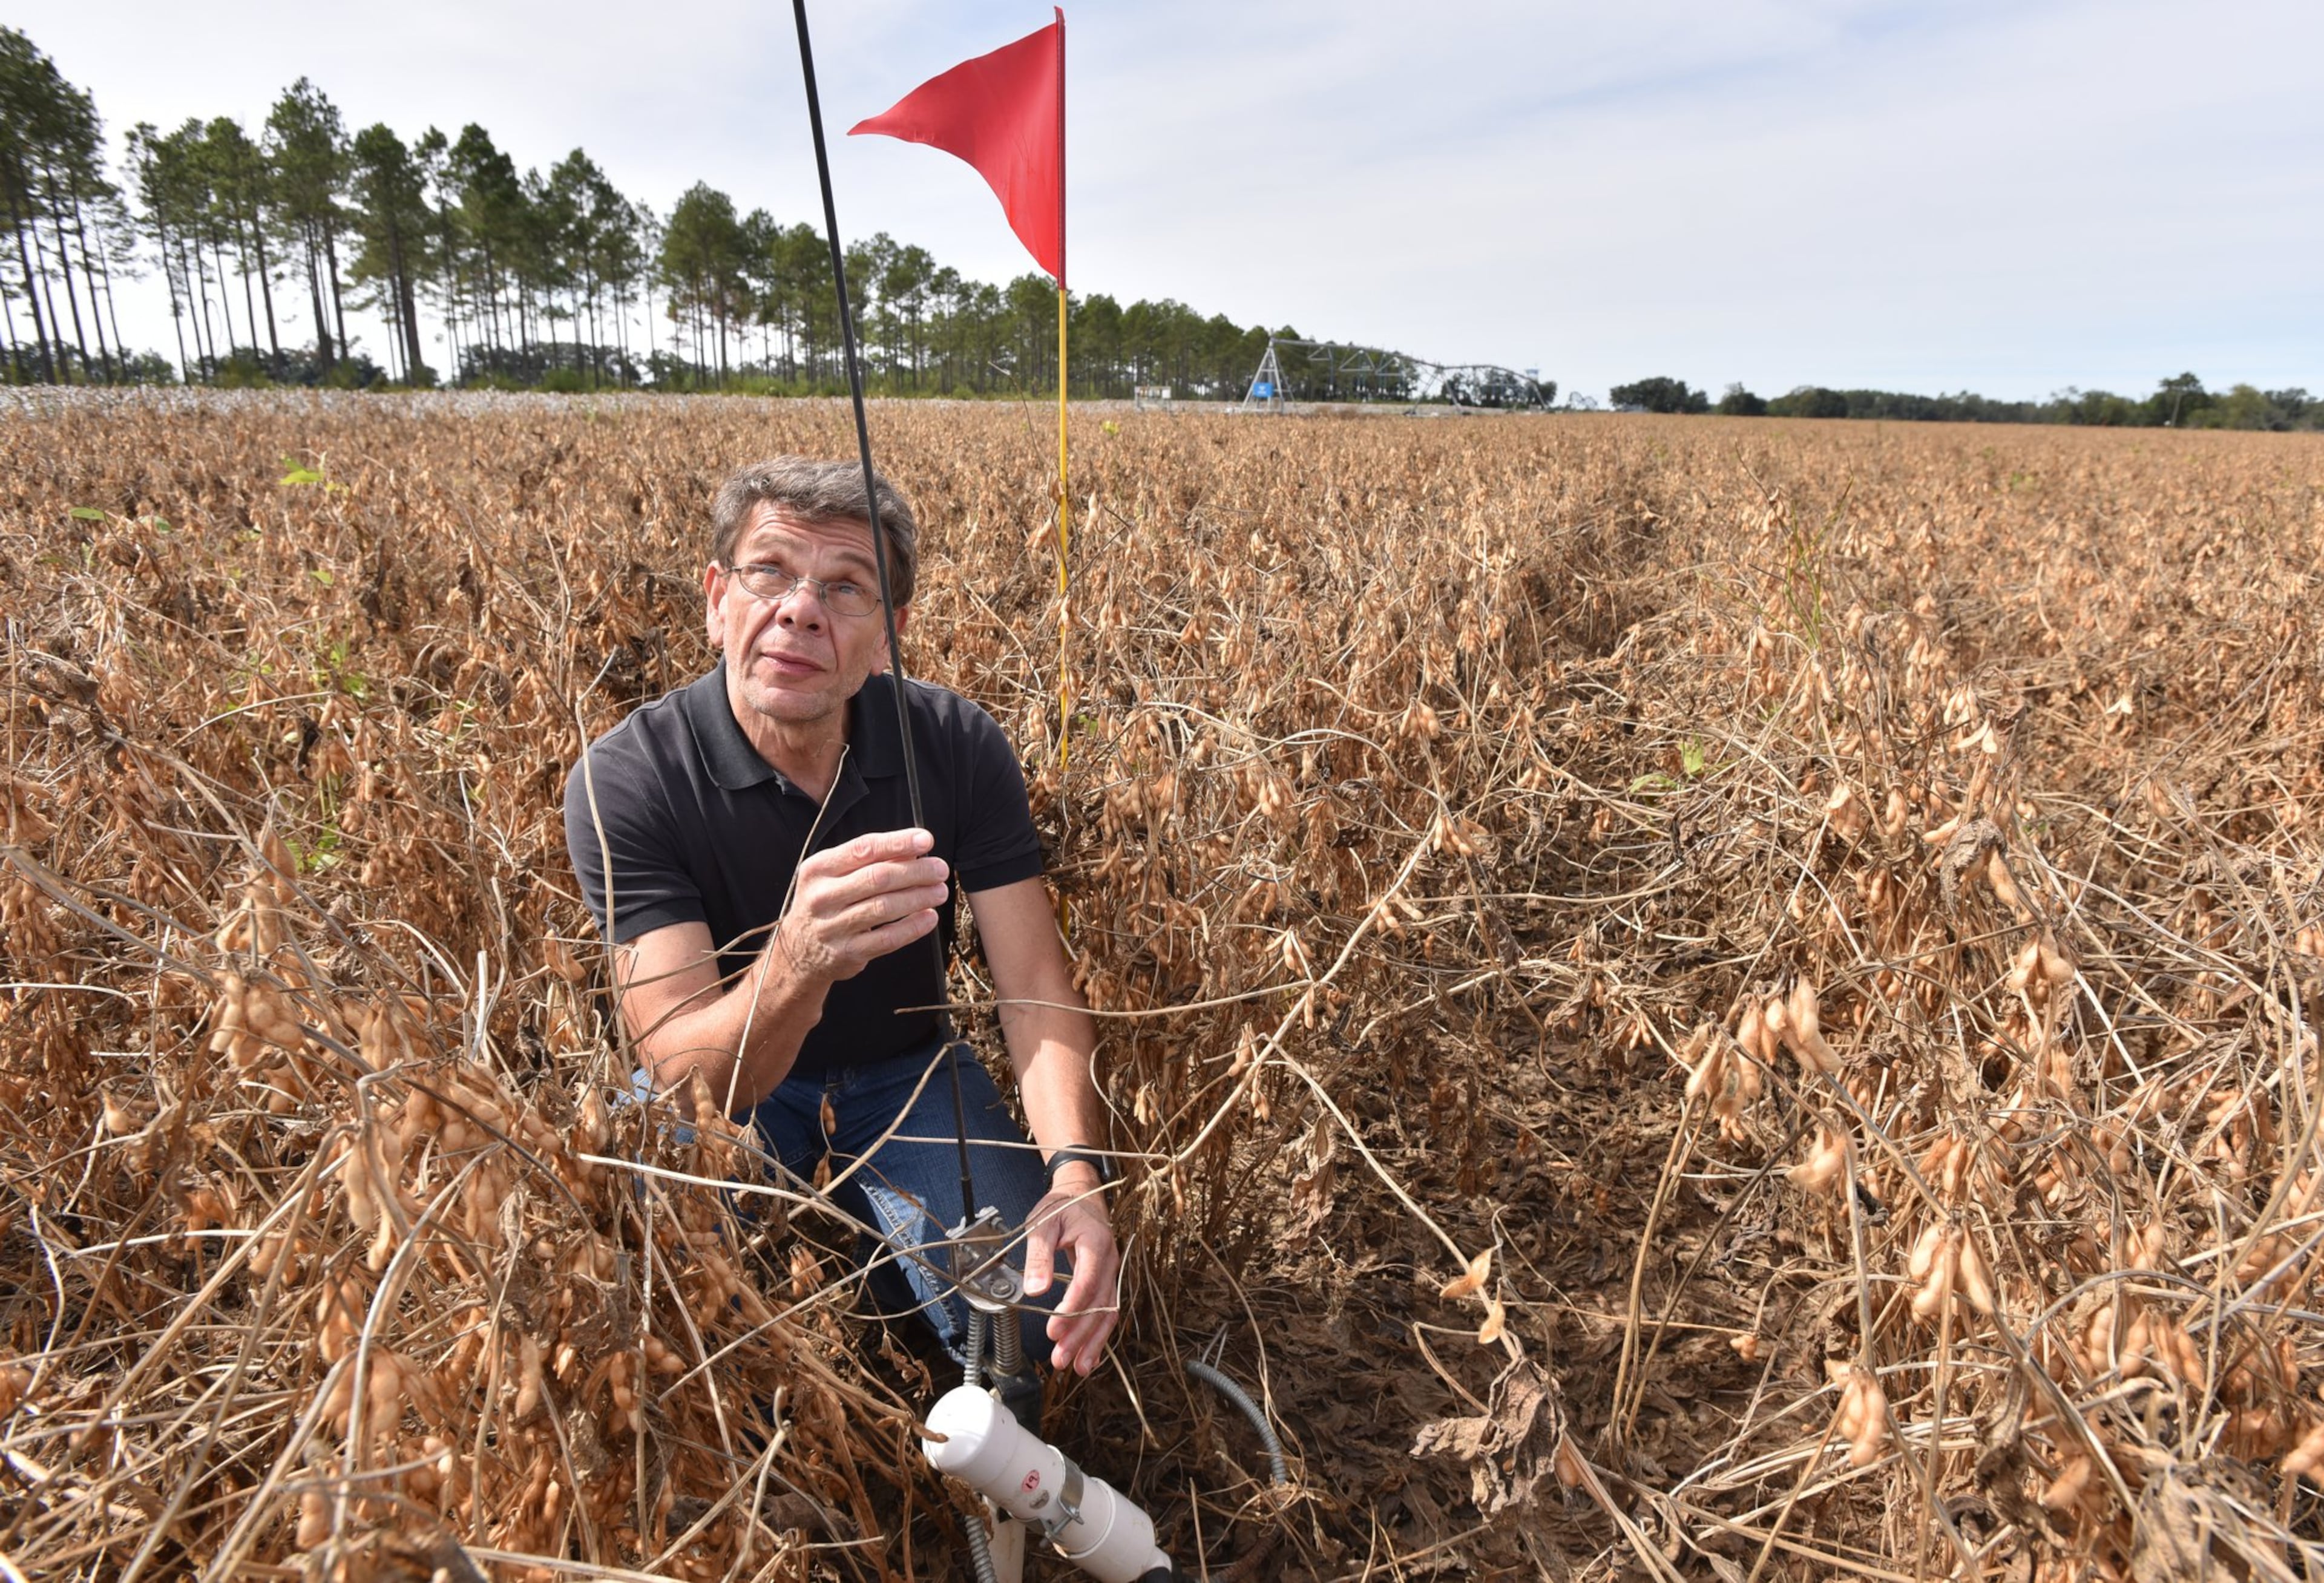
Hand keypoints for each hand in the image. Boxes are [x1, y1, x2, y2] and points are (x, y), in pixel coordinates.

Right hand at [774, 829, 949, 983]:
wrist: (798, 952)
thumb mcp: (833, 876)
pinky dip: (913, 927)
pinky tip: (929, 917)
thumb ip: (868, 861)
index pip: (863, 849)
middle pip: (877, 878)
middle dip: (915, 871)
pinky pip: (887, 939)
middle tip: (940, 869)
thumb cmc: (826, 903)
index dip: (897, 842)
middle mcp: (822, 896)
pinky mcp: (847, 953)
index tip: (926, 840)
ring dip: (919, 897)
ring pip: (884, 908)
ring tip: (940, 891)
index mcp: (818, 869)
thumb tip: (914, 851)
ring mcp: (833, 927)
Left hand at [1022, 1168, 1118, 1374]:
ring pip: (1108, 1312)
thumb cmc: (1061, 1207)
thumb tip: (1034, 1289)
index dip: (1072, 1309)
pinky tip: (1088, 1357)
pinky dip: (1098, 1335)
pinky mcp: (1107, 1281)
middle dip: (1080, 1335)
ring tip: (1077, 1368)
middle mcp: (1110, 1260)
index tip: (1053, 1330)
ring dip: (1093, 1342)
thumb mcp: (1043, 1223)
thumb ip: (1038, 1255)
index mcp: (1096, 1243)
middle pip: (1100, 1304)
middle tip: (1060, 1358)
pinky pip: (1107, 1310)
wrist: (1081, 1193)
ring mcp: (1112, 1272)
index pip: (1088, 1281)